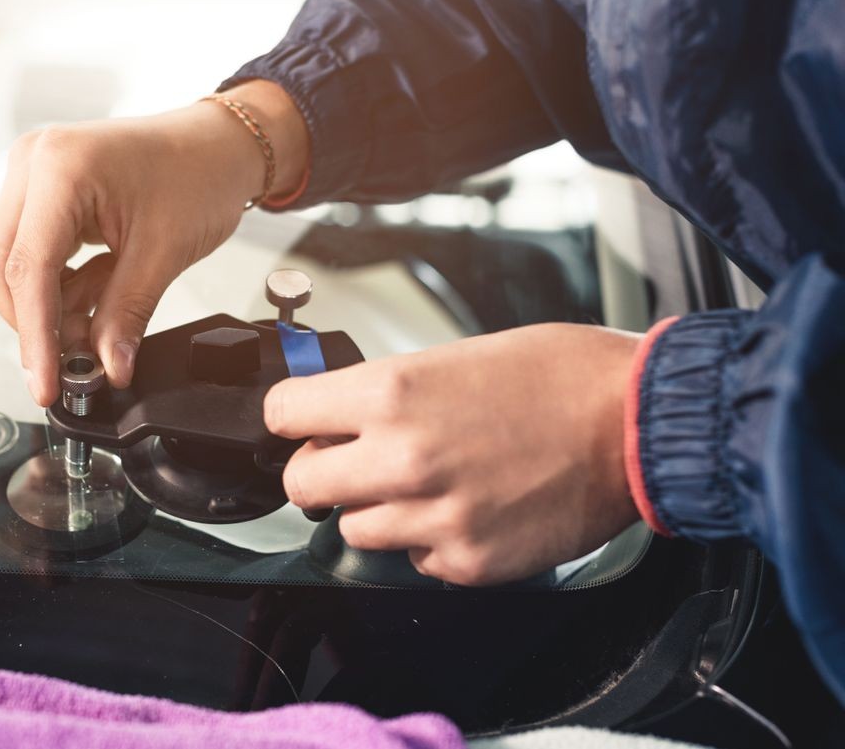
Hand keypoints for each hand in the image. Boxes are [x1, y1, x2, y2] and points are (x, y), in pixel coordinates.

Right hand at [0, 82, 308, 404]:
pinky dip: (57, 288)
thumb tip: (107, 368)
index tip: (46, 384)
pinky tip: (94, 294)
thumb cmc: (199, 175)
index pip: (27, 269)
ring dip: (47, 308)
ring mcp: (31, 175)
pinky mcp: (40, 192)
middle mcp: (32, 163)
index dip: (35, 337)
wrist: (217, 144)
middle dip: (35, 322)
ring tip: (97, 322)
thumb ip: (126, 314)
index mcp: (60, 167)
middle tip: (78, 359)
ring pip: (9, 266)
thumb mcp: (164, 253)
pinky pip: (29, 254)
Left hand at [265, 323, 642, 585]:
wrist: (636, 422)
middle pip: (300, 482)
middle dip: (318, 471)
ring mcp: (433, 517)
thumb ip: (385, 392)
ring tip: (429, 482)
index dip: (292, 415)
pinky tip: (468, 507)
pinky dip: (431, 539)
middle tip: (348, 462)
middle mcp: (402, 458)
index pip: (282, 413)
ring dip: (378, 508)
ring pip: (354, 528)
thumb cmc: (557, 377)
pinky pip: (415, 558)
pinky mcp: (467, 561)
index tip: (302, 420)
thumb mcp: (453, 356)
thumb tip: (338, 413)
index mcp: (392, 393)